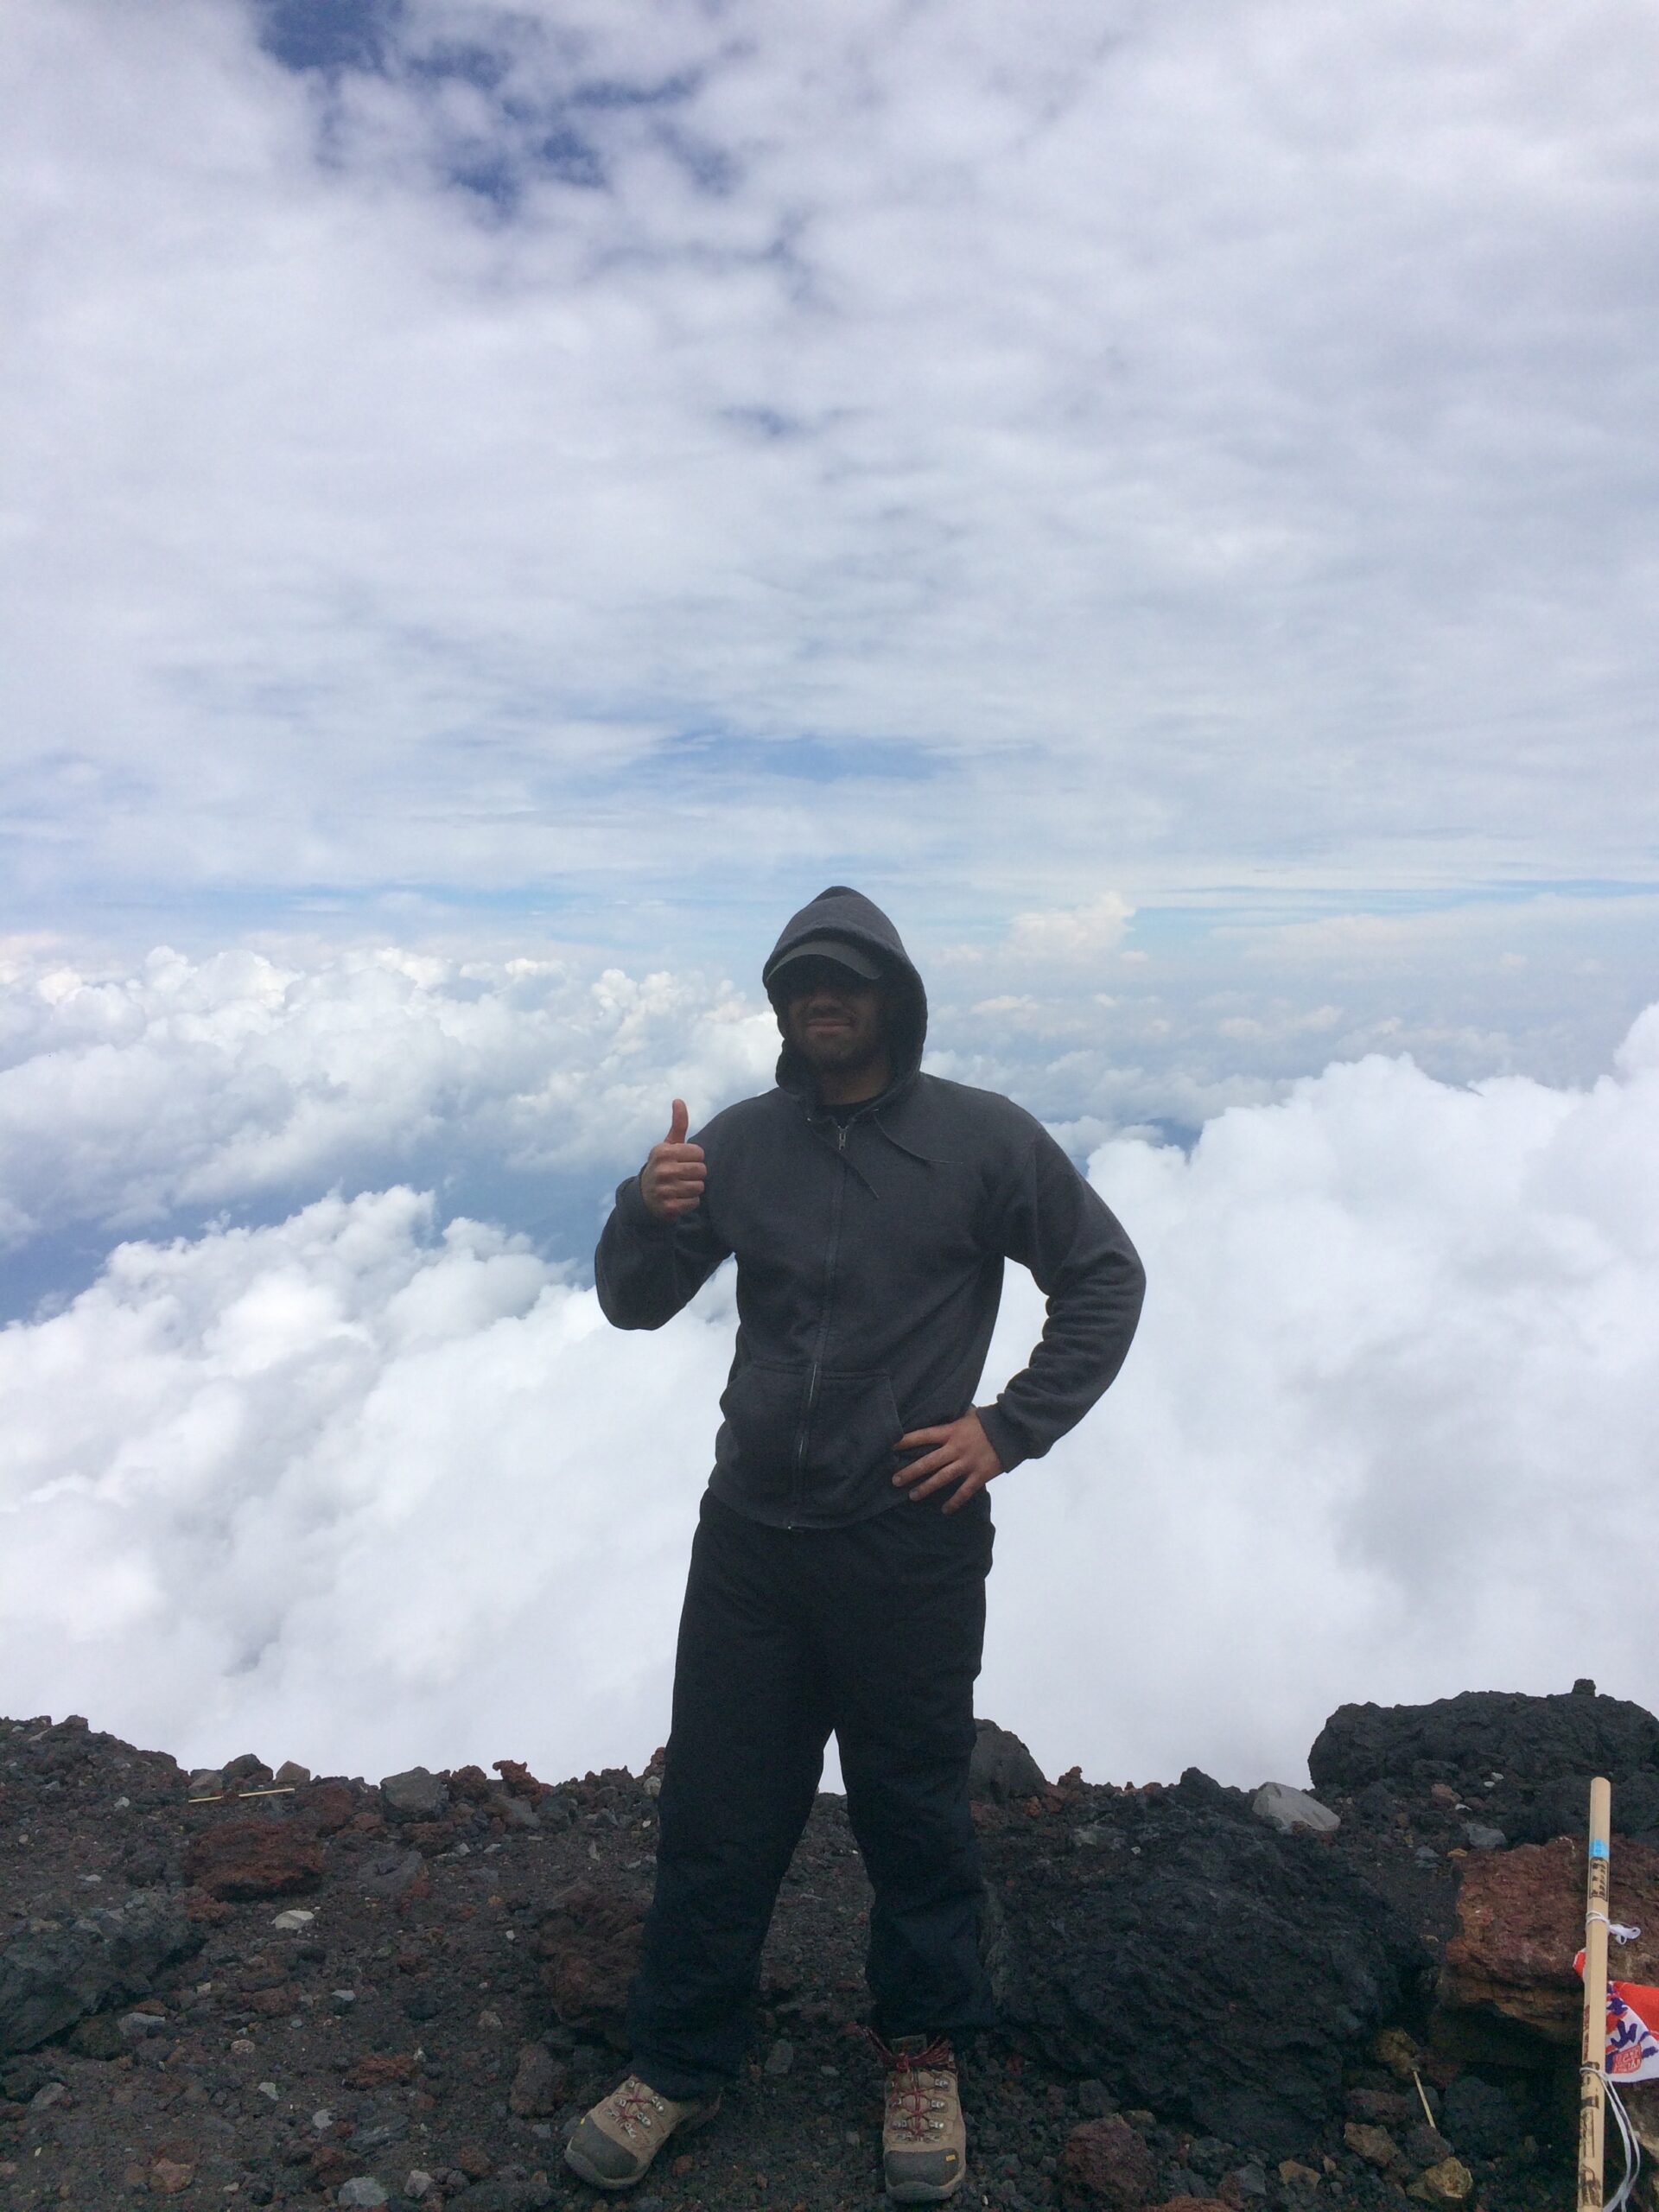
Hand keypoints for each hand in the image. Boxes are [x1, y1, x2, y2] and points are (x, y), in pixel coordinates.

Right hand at [640, 1098, 705, 1221]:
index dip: (695, 1158)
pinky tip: (679, 1198)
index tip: (683, 1161)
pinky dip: (690, 1202)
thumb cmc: (663, 1166)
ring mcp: (663, 1190)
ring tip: (680, 1187)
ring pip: (699, 1187)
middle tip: (684, 1176)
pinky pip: (694, 1202)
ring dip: (694, 1188)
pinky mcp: (668, 1207)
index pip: (699, 1153)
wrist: (644, 1197)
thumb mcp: (668, 1145)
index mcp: (662, 1152)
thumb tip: (679, 1100)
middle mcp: (661, 1170)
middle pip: (701, 1170)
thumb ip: (678, 1124)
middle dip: (696, 1174)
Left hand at [894, 1411, 1002, 1513]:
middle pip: (928, 1462)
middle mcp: (956, 1448)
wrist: (1012, 1430)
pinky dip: (954, 1501)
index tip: (891, 1447)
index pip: (923, 1436)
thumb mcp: (968, 1415)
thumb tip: (942, 1412)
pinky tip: (945, 1509)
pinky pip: (964, 1492)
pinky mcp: (980, 1475)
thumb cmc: (988, 1421)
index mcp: (951, 1432)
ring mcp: (967, 1463)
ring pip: (942, 1478)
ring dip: (926, 1488)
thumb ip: (953, 1419)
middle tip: (895, 1480)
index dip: (906, 1441)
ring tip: (912, 1496)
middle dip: (910, 1472)